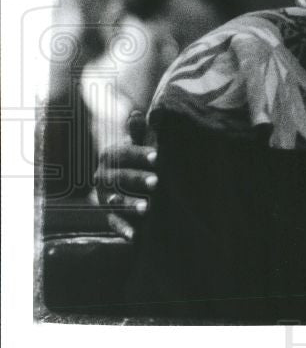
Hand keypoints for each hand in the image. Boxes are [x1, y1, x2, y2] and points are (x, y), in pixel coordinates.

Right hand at [90, 110, 156, 239]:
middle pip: (119, 177)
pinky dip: (123, 229)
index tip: (158, 156)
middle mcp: (104, 176)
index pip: (125, 153)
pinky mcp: (109, 214)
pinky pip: (113, 222)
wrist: (122, 180)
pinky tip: (135, 236)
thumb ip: (140, 130)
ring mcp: (105, 196)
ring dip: (129, 204)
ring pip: (114, 200)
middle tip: (157, 181)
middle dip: (138, 179)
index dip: (141, 154)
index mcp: (111, 155)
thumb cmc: (137, 158)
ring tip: (147, 208)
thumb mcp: (138, 143)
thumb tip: (140, 111)